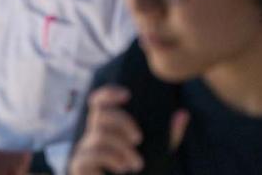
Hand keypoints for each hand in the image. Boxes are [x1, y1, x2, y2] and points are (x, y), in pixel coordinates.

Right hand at [70, 86, 188, 174]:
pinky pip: (90, 155)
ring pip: (99, 136)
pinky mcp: (79, 165)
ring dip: (121, 148)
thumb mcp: (157, 155)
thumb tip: (183, 114)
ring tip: (136, 164)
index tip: (127, 95)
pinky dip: (109, 159)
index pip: (99, 103)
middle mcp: (93, 136)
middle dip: (122, 121)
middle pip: (100, 114)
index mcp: (107, 129)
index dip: (108, 94)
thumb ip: (168, 137)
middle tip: (138, 138)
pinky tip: (121, 169)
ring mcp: (84, 151)